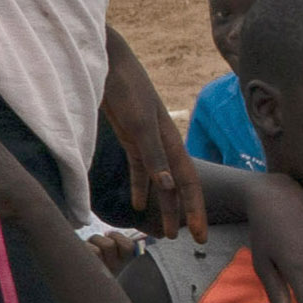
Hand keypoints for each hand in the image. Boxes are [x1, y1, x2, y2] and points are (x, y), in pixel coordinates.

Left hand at [99, 34, 200, 239]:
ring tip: (165, 230)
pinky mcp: (130, 138)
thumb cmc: (124, 89)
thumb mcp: (138, 123)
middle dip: (185, 214)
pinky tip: (137, 204)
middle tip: (189, 240)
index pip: (189, 184)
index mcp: (171, 142)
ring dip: (164, 206)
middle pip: (179, 186)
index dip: (195, 210)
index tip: (198, 236)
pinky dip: (140, 188)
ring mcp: (147, 142)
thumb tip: (169, 186)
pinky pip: (140, 170)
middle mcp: (164, 145)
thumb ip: (153, 155)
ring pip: (161, 182)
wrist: (105, 62)